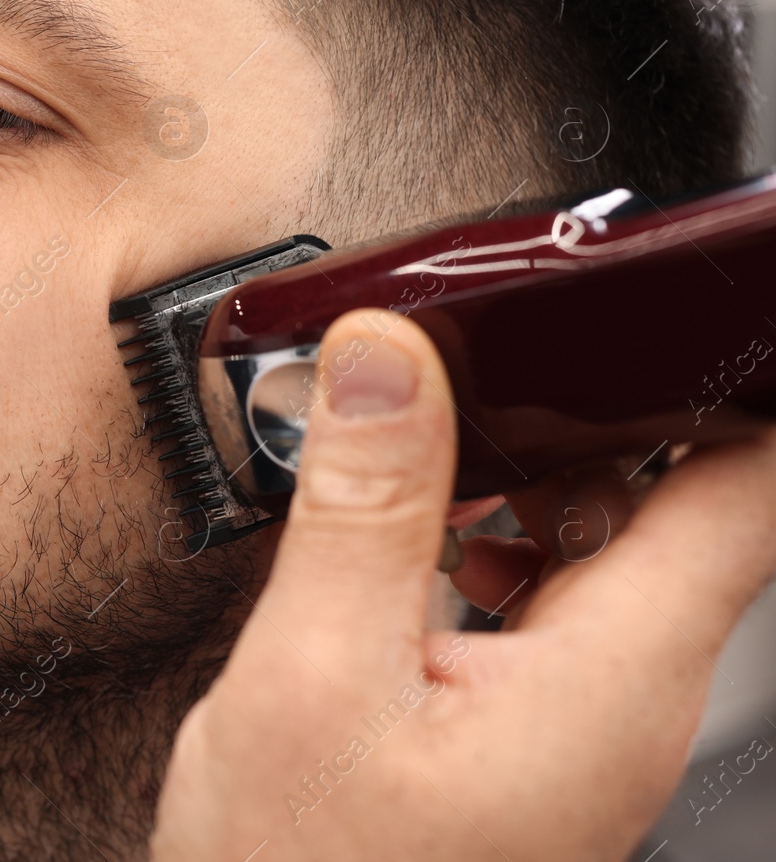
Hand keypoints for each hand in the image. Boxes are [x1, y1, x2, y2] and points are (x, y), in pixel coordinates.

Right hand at [150, 310, 775, 861]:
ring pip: (601, 549)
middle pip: (677, 501)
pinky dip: (487, 544)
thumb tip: (385, 360)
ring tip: (415, 455)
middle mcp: (622, 699)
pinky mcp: (527, 735)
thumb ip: (364, 507)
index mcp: (608, 677)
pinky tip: (407, 546)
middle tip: (461, 365)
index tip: (657, 305)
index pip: (748, 488)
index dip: (725, 378)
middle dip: (581, 413)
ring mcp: (578, 721)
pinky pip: (545, 602)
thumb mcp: (308, 676)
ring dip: (523, 481)